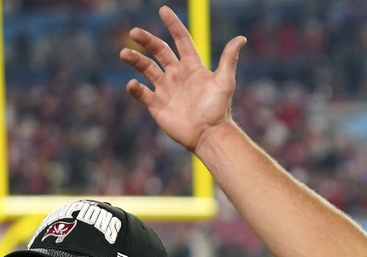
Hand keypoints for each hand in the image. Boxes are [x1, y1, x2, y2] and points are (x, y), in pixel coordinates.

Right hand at [121, 6, 247, 153]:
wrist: (209, 135)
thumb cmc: (218, 109)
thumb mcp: (225, 82)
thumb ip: (229, 59)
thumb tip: (241, 38)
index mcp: (192, 66)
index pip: (181, 40)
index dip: (173, 25)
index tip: (163, 10)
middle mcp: (177, 75)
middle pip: (159, 51)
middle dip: (146, 40)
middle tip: (134, 32)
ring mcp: (166, 89)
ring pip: (146, 69)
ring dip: (135, 60)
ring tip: (124, 54)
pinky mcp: (157, 105)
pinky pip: (142, 93)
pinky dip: (135, 88)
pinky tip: (133, 84)